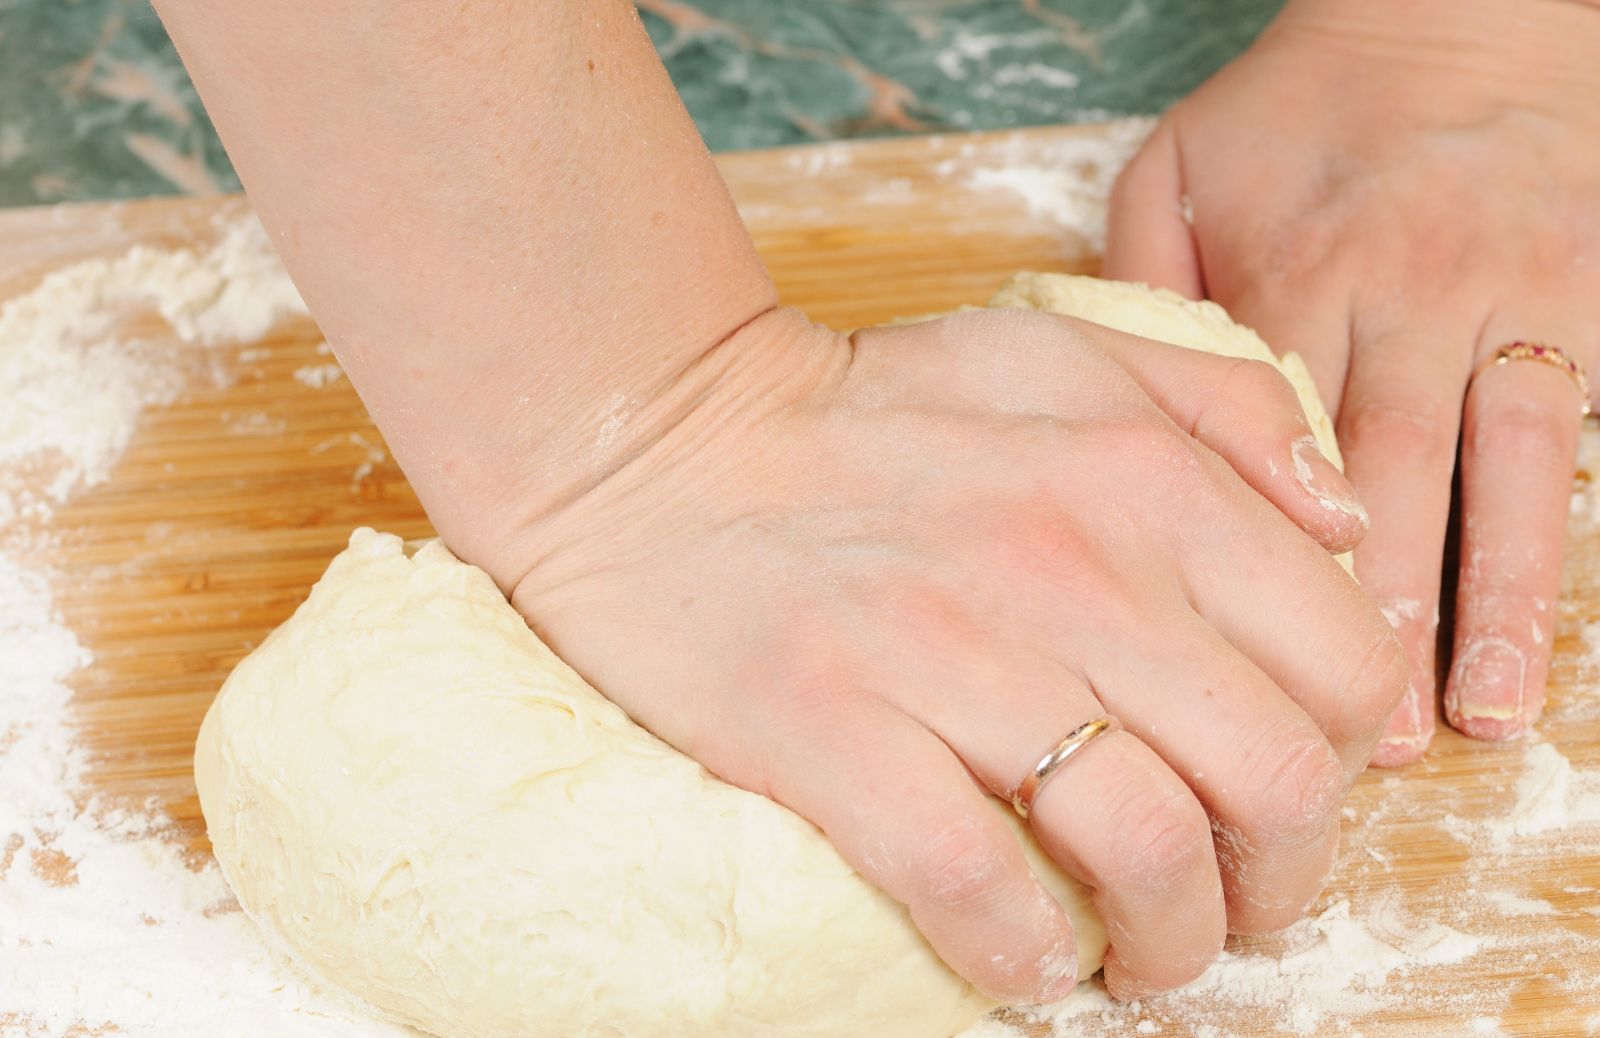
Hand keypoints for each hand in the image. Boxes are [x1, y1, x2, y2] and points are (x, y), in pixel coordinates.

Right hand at [490, 306, 1404, 1000]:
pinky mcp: (833, 731)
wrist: (661, 441)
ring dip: (1170, 942)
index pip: (1344, 662)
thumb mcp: (1067, 354)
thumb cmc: (871, 414)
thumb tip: (1342, 524)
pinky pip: (978, 888)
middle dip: (1283, 880)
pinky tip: (1029, 962)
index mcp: (1144, 482)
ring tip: (1143, 953)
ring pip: (1145, 852)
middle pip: (1274, 780)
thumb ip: (1223, 408)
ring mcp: (947, 656)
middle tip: (1235, 903)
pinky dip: (1027, 957)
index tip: (1290, 796)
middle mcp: (1070, 567)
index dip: (1348, 758)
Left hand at [1105, 0, 1599, 763]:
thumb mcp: (1177, 167)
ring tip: (1489, 716)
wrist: (1461, 15)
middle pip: (1395, 476)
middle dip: (1383, 616)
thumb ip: (1135, 286)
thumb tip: (1101, 418)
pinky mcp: (1587, 306)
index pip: (1281, 446)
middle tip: (1365, 744)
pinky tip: (1559, 616)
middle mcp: (1412, 296)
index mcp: (1297, 272)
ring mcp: (1515, 302)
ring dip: (1496, 599)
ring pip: (1508, 469)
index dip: (1270, 565)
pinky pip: (1579, 431)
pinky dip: (1567, 528)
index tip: (1249, 668)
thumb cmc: (1300, 109)